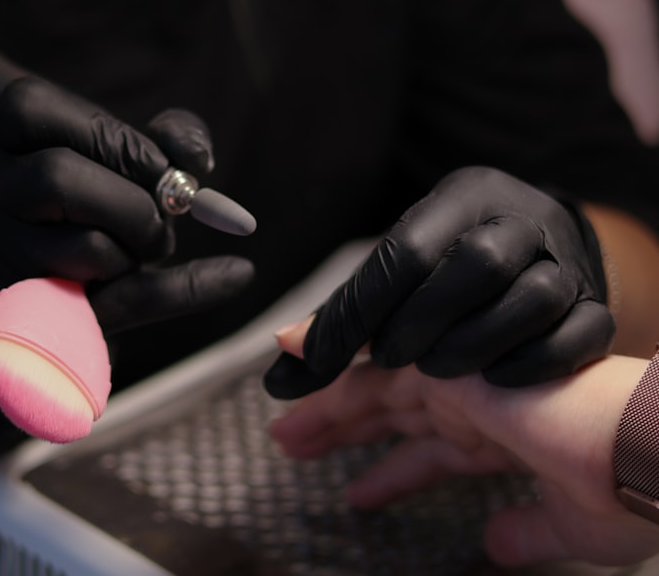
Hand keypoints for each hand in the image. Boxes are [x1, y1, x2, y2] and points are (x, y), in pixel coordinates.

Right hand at [0, 68, 252, 454]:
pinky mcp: (35, 324)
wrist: (36, 310)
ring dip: (137, 249)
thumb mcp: (113, 168)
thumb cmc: (82, 217)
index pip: (30, 108)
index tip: (157, 165)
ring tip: (142, 252)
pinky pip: (120, 306)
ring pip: (84, 248)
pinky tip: (236, 273)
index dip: (108, 134)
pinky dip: (188, 289)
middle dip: (132, 199)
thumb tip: (196, 161)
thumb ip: (161, 141)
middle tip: (163, 217)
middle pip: (57, 178)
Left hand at [264, 166, 613, 399]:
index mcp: (462, 196)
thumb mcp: (396, 268)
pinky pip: (580, 335)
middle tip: (387, 358)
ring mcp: (567, 263)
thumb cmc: (450, 262)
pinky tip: (496, 380)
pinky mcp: (597, 306)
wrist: (547, 249)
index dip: (355, 312)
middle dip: (420, 320)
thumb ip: (342, 312)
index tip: (314, 359)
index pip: (404, 251)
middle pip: (475, 264)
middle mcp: (520, 220)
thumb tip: (281, 355)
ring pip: (532, 297)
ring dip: (473, 344)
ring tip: (435, 369)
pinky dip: (534, 363)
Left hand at [269, 320, 658, 567]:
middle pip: (392, 414)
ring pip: (375, 392)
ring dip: (327, 413)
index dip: (392, 469)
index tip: (360, 489)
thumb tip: (498, 545)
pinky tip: (301, 373)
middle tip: (295, 445)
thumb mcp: (570, 525)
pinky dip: (333, 373)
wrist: (641, 444)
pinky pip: (373, 366)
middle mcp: (476, 401)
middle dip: (344, 431)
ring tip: (285, 434)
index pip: (432, 452)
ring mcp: (460, 378)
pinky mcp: (444, 363)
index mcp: (504, 435)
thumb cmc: (623, 484)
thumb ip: (529, 531)